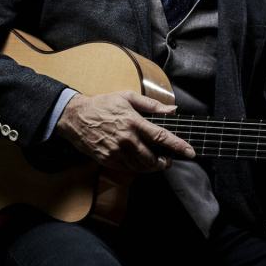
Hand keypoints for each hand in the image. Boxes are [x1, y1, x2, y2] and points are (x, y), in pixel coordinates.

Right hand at [55, 91, 195, 173]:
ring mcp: (116, 152)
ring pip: (141, 166)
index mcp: (134, 122)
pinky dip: (137, 168)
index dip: (178, 146)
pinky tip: (139, 162)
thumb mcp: (127, 97)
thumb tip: (172, 110)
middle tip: (169, 160)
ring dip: (152, 167)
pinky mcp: (108, 159)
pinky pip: (127, 169)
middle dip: (165, 162)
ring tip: (156, 162)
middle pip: (153, 158)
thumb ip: (152, 105)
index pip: (162, 137)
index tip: (190, 152)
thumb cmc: (103, 104)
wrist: (75, 117)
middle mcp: (127, 139)